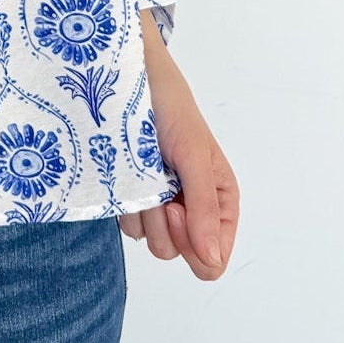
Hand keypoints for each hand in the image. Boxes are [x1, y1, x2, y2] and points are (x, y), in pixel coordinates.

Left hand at [118, 13, 239, 279]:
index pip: (213, 257)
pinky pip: (127, 224)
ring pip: (150, 241)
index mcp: (219, 201)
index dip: (194, 244)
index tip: (177, 208)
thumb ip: (204, 208)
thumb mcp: (194, 155)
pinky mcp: (130, 198)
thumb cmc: (169, 109)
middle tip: (159, 188)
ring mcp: (159, 205)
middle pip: (180, 254)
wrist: (126, 80)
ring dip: (143, 211)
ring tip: (142, 172)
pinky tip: (126, 173)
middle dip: (167, 225)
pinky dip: (124, 202)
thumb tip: (212, 262)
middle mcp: (191, 208)